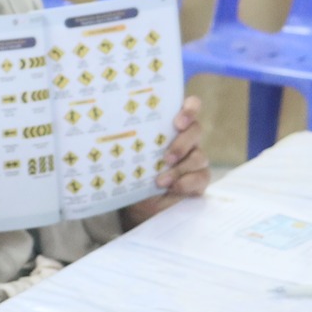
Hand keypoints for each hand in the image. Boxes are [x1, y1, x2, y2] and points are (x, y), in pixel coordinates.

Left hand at [123, 96, 207, 225]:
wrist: (138, 204)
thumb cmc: (132, 173)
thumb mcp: (127, 156)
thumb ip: (128, 142)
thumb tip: (110, 130)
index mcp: (169, 127)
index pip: (189, 107)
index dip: (189, 109)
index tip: (178, 121)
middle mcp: (186, 140)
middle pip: (196, 130)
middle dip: (182, 143)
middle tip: (166, 157)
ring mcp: (195, 159)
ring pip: (199, 156)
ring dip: (179, 169)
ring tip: (161, 181)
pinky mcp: (200, 179)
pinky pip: (201, 177)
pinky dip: (187, 183)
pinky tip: (173, 187)